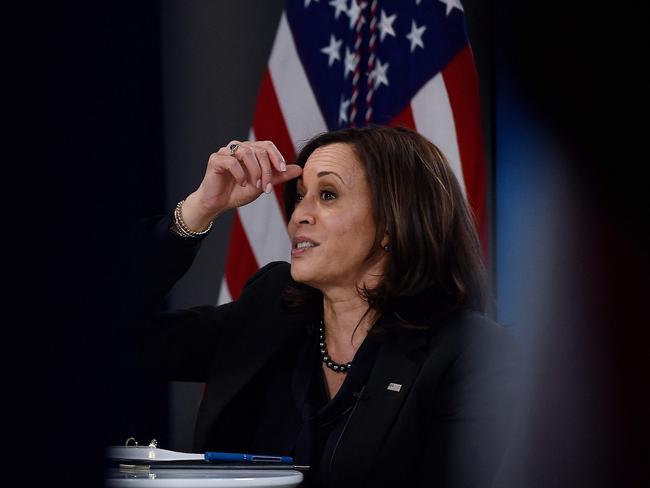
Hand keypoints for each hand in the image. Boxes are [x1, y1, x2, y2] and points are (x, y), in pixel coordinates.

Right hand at [181, 140, 301, 230]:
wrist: (217, 203)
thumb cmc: (238, 192)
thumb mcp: (263, 184)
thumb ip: (279, 176)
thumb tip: (298, 169)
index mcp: (250, 151)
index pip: (267, 146)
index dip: (277, 157)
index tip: (283, 171)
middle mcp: (238, 148)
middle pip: (258, 149)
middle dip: (267, 169)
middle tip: (267, 187)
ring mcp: (226, 152)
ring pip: (246, 152)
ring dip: (255, 171)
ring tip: (256, 185)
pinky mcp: (215, 159)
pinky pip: (231, 161)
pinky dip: (240, 174)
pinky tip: (242, 183)